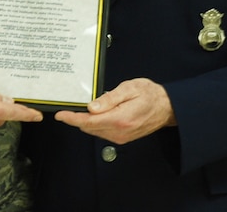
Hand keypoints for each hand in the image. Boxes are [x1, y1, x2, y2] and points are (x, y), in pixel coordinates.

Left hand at [54, 78, 175, 144]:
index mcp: (120, 119)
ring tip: (86, 107)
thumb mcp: (129, 88)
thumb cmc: (150, 95)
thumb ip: (109, 98)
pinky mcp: (122, 138)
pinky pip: (101, 132)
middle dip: (76, 118)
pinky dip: (95, 124)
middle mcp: (119, 132)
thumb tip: (91, 107)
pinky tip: (98, 113)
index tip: (60, 114)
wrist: (166, 107)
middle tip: (69, 106)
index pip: (89, 121)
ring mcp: (120, 137)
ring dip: (86, 121)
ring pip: (94, 130)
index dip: (72, 118)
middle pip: (88, 127)